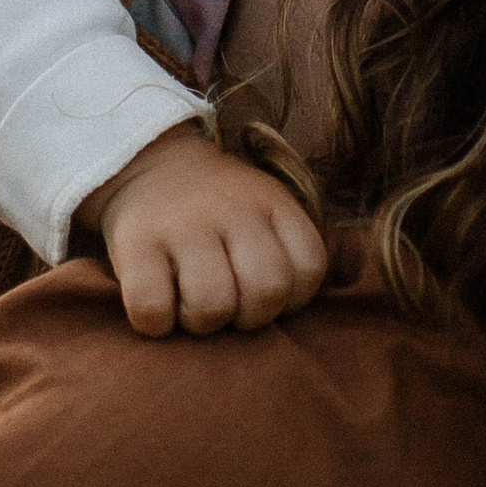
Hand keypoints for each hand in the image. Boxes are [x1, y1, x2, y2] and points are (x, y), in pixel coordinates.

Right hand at [76, 128, 329, 339]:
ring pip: (211, 305)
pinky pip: (152, 308)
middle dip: (249, 316)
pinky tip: (159, 304)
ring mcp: (182, 225)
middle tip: (228, 304)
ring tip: (190, 304)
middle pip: (266, 290)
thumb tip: (351, 280)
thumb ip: (297, 245)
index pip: (309, 267)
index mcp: (272, 203)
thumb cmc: (217, 211)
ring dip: (202, 322)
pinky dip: (156, 321)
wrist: (147, 164)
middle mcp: (231, 209)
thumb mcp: (266, 207)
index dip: (292, 297)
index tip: (263, 289)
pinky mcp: (135, 244)